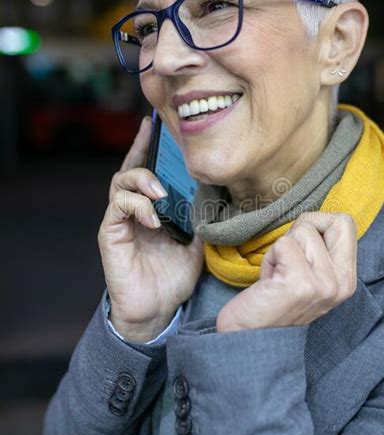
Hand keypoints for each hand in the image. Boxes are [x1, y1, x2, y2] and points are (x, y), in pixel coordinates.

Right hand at [98, 116, 203, 341]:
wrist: (157, 310)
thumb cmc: (173, 277)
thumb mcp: (197, 244)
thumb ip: (201, 219)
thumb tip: (221, 196)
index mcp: (153, 208)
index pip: (149, 171)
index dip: (149, 147)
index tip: (155, 123)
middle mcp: (134, 210)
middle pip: (130, 168)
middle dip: (142, 151)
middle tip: (156, 139)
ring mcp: (121, 221)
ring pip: (120, 183)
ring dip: (142, 180)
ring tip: (161, 191)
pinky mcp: (111, 234)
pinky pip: (118, 207)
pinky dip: (137, 206)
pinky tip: (153, 217)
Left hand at [216, 212, 356, 332]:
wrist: (249, 340)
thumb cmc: (272, 302)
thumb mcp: (308, 276)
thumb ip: (320, 250)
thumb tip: (316, 217)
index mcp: (347, 281)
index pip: (345, 223)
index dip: (317, 225)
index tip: (300, 251)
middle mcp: (342, 284)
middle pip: (331, 220)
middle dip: (302, 231)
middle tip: (288, 260)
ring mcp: (324, 285)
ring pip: (303, 231)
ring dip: (280, 251)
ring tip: (276, 277)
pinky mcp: (301, 285)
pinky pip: (284, 245)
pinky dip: (269, 259)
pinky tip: (268, 283)